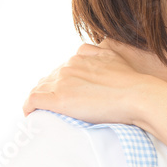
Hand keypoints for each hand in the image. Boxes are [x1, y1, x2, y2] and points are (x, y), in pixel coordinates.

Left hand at [22, 40, 158, 123]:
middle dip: (49, 91)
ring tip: (42, 112)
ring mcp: (62, 82)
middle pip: (48, 79)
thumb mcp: (113, 56)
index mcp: (79, 57)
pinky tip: (30, 115)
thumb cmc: (130, 81)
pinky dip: (29, 107)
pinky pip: (33, 100)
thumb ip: (96, 51)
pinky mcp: (59, 99)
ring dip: (39, 99)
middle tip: (55, 107)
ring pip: (39, 88)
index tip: (65, 94)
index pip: (61, 70)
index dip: (60, 83)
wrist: (137, 95)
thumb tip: (81, 51)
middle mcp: (68, 67)